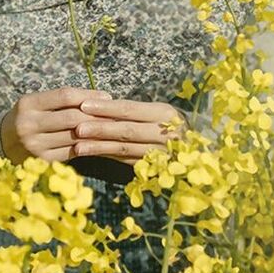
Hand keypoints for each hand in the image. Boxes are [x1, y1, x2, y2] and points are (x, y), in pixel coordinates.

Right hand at [0, 87, 111, 164]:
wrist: (3, 142)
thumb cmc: (28, 118)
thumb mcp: (37, 103)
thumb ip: (61, 101)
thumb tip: (99, 99)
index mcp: (28, 104)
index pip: (64, 96)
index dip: (89, 95)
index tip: (107, 96)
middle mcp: (29, 124)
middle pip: (72, 117)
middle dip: (97, 116)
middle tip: (117, 114)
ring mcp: (35, 145)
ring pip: (75, 137)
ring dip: (97, 133)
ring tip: (113, 128)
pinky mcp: (42, 161)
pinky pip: (71, 153)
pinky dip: (88, 147)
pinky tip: (100, 143)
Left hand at [69, 97, 187, 164]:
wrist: (195, 150)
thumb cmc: (169, 124)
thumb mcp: (157, 112)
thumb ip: (131, 111)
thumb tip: (97, 107)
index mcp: (164, 113)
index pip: (130, 109)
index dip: (106, 107)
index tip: (83, 104)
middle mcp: (165, 132)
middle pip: (127, 130)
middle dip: (101, 129)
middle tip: (78, 128)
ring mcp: (161, 153)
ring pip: (125, 148)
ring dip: (100, 147)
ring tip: (79, 146)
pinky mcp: (154, 168)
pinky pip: (127, 160)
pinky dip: (108, 157)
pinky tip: (92, 155)